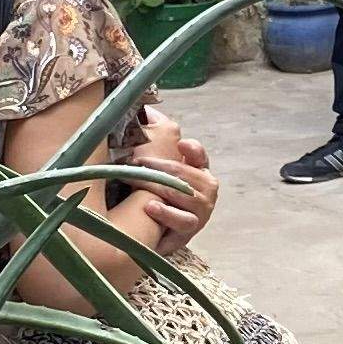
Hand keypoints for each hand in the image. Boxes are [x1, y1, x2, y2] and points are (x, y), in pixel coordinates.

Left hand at [130, 112, 217, 246]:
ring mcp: (200, 212)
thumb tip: (146, 109)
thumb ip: (159, 140)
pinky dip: (167, 214)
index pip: (200, 157)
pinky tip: (150, 207)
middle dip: (161, 167)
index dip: (193, 150)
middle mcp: (205, 190)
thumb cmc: (163, 197)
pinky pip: (182, 222)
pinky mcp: (190, 232)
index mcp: (200, 171)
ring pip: (184, 196)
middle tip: (137, 162)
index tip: (181, 143)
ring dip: (161, 188)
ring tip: (141, 182)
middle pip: (185, 175)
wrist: (163, 234)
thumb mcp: (162, 169)